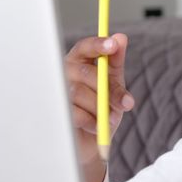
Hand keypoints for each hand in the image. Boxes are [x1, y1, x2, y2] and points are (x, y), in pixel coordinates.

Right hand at [64, 33, 134, 181]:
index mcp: (79, 63)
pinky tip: (96, 126)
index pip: (85, 47)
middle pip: (85, 72)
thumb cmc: (103, 110)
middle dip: (109, 89)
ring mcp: (58, 93)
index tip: (113, 45)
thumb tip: (121, 37)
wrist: (95, 144)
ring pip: (79, 92)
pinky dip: (92, 121)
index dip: (97, 44)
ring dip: (101, 107)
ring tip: (109, 118)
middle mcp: (65, 74)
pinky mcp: (55, 113)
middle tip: (126, 103)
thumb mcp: (114, 85)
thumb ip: (116, 62)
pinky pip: (74, 112)